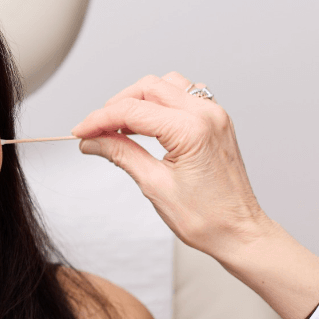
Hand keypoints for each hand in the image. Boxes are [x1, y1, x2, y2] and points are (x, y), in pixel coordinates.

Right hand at [71, 71, 272, 261]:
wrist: (238, 232)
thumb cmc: (206, 218)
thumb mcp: (154, 185)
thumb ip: (122, 154)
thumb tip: (94, 142)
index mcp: (192, 130)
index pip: (132, 111)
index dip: (99, 119)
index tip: (80, 132)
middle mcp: (207, 114)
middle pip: (148, 88)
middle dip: (115, 106)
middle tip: (94, 131)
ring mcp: (215, 115)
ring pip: (166, 86)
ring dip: (138, 100)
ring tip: (118, 127)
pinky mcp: (217, 122)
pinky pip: (184, 96)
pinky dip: (160, 103)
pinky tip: (147, 123)